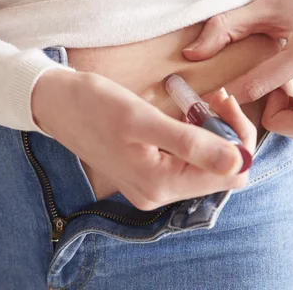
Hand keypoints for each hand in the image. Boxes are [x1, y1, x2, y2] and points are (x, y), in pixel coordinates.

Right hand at [31, 69, 255, 209]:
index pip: (230, 174)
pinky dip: (192, 136)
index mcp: (160, 185)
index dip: (238, 139)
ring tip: (198, 102)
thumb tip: (238, 162)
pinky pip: (184, 161)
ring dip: (209, 132)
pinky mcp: (145, 173)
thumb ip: (191, 143)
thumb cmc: (93, 106)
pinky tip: (184, 114)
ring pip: (203, 166)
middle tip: (213, 97)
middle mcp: (158, 194)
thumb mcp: (143, 119)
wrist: (55, 103)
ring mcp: (151, 186)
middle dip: (225, 133)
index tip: (225, 103)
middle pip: (219, 172)